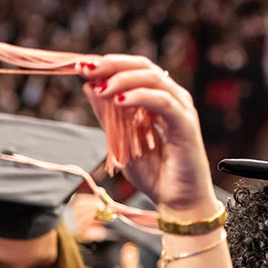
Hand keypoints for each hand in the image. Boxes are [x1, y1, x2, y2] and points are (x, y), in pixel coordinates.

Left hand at [79, 56, 217, 215]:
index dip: (106, 65)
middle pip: (142, 66)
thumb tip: (89, 86)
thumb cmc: (155, 175)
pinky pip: (162, 101)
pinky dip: (139, 96)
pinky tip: (118, 101)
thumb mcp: (119, 142)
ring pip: (153, 78)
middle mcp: (171, 99)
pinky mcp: (186, 124)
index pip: (132, 70)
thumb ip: (107, 115)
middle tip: (87, 68)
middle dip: (111, 64)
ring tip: (101, 87)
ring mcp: (180, 109)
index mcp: (156, 101)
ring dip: (123, 79)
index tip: (81, 66)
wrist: (178, 203)